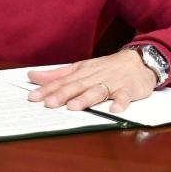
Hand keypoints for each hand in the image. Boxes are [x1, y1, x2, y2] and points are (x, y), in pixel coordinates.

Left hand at [26, 50, 157, 112]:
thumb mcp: (80, 68)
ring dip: (86, 98)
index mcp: (82, 72)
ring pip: (97, 91)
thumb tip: (32, 76)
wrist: (138, 61)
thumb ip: (57, 75)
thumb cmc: (106, 67)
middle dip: (62, 95)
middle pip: (76, 86)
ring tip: (74, 107)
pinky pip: (125, 96)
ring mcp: (112, 83)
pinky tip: (114, 110)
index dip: (47, 89)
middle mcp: (95, 77)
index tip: (32, 97)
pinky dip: (120, 103)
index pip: (62, 81)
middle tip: (48, 103)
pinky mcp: (129, 89)